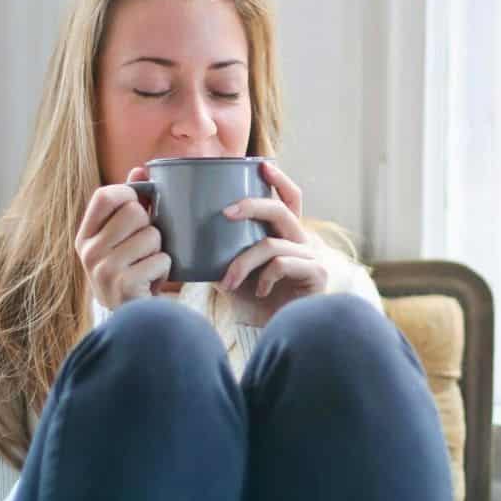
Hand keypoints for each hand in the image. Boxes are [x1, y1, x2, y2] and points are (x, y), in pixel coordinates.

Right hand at [75, 165, 169, 309]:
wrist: (130, 319)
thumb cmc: (130, 271)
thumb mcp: (122, 238)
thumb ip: (130, 203)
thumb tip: (140, 169)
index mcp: (85, 236)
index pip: (105, 195)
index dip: (129, 194)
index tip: (139, 206)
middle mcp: (89, 251)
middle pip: (135, 212)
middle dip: (150, 227)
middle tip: (145, 246)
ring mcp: (104, 269)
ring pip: (152, 235)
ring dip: (160, 250)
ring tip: (148, 265)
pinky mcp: (124, 285)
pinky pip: (161, 259)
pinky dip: (165, 269)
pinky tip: (152, 281)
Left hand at [218, 161, 327, 325]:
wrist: (274, 335)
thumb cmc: (254, 303)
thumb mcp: (232, 271)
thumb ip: (220, 251)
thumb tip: (184, 233)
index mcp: (286, 235)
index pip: (290, 199)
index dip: (280, 181)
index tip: (262, 165)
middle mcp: (302, 242)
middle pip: (280, 210)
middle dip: (252, 205)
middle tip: (225, 213)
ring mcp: (312, 257)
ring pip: (271, 244)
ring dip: (243, 262)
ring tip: (227, 282)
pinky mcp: (316, 275)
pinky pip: (281, 263)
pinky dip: (263, 277)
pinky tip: (259, 291)